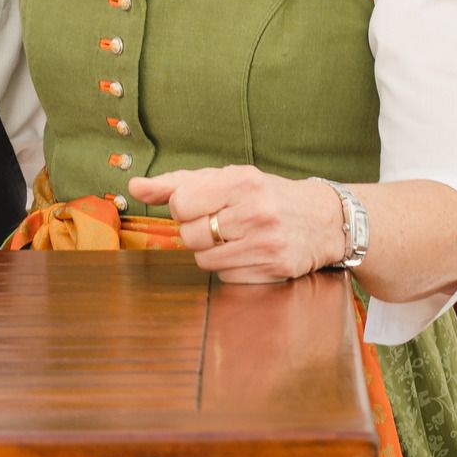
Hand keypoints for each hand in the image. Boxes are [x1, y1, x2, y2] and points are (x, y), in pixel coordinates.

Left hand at [131, 166, 345, 283]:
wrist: (323, 220)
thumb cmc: (265, 196)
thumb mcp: (226, 179)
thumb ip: (176, 183)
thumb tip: (133, 188)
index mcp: (241, 181)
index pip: (181, 203)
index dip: (184, 208)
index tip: (201, 206)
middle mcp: (255, 211)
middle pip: (190, 235)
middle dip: (198, 231)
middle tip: (222, 223)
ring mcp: (266, 243)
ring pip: (205, 260)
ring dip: (213, 252)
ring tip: (236, 238)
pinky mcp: (274, 269)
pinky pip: (226, 277)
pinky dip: (231, 268)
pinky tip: (250, 253)